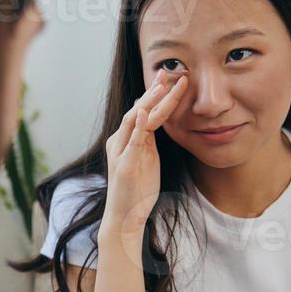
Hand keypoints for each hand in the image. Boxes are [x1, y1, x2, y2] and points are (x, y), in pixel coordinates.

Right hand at [103, 71, 189, 233]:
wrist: (124, 218)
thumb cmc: (137, 191)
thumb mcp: (146, 161)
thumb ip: (147, 141)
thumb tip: (151, 121)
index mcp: (126, 140)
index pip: (142, 111)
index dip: (156, 94)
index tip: (170, 78)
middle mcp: (120, 142)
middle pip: (138, 110)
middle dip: (154, 92)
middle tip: (168, 73)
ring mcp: (121, 153)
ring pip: (135, 120)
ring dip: (148, 102)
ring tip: (161, 86)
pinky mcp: (124, 166)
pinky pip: (132, 142)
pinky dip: (138, 126)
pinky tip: (144, 112)